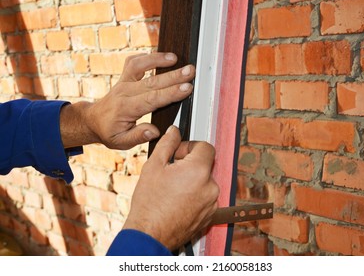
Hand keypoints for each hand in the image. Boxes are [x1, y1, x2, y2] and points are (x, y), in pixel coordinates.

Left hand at [59, 53, 194, 148]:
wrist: (93, 121)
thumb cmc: (109, 132)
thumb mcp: (121, 142)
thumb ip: (138, 136)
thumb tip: (155, 131)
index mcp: (126, 108)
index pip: (152, 99)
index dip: (171, 93)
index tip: (186, 88)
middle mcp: (125, 92)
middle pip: (152, 81)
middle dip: (173, 76)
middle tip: (190, 71)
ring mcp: (124, 82)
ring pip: (141, 66)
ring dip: (158, 60)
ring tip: (176, 58)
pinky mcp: (124, 76)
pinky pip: (135, 61)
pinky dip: (148, 56)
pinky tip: (163, 56)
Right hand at [123, 126, 218, 250]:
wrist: (150, 234)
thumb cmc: (149, 204)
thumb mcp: (153, 166)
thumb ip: (168, 143)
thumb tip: (174, 131)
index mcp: (198, 170)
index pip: (206, 146)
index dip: (190, 147)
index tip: (178, 154)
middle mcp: (210, 186)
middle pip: (205, 165)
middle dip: (189, 164)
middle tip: (171, 173)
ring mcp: (212, 202)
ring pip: (204, 181)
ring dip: (192, 181)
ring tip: (172, 190)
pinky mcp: (210, 215)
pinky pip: (205, 197)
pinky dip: (194, 196)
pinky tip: (177, 201)